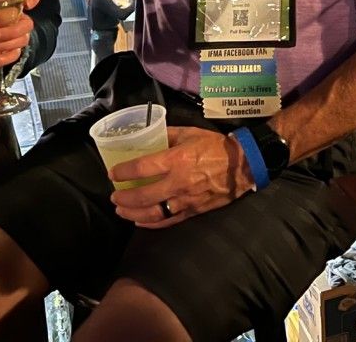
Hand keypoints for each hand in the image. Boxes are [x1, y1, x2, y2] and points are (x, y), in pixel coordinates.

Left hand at [0, 0, 39, 66]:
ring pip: (21, 41)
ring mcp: (19, 36)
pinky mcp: (14, 50)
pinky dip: (4, 59)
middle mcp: (21, 21)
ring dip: (2, 45)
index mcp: (15, 7)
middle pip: (27, 25)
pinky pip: (15, 55)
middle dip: (10, 32)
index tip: (28, 3)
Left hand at [109, 126, 254, 228]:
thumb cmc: (216, 146)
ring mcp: (185, 200)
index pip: (142, 168)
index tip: (113, 173)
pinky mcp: (193, 211)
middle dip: (124, 198)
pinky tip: (140, 221)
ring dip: (133, 213)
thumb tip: (149, 134)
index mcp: (177, 160)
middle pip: (143, 196)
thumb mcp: (191, 133)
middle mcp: (178, 183)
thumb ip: (168, 134)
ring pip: (153, 213)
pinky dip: (151, 223)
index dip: (123, 171)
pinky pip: (168, 221)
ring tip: (121, 210)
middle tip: (114, 196)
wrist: (242, 165)